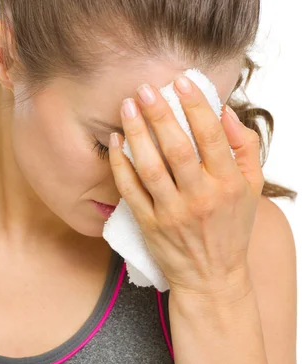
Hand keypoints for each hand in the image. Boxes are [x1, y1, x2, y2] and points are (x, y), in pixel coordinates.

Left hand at [108, 76, 263, 296]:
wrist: (211, 278)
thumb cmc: (231, 228)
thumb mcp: (252, 189)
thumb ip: (244, 148)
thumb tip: (225, 113)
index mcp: (228, 184)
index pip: (210, 137)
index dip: (195, 105)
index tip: (181, 80)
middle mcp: (200, 198)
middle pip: (176, 148)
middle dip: (159, 114)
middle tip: (145, 88)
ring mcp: (172, 213)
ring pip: (150, 167)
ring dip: (136, 134)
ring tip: (127, 107)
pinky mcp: (149, 225)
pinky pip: (130, 190)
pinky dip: (121, 165)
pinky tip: (116, 141)